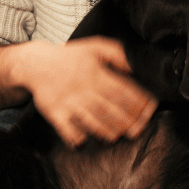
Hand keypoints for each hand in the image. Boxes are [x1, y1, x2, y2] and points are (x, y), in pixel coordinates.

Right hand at [26, 37, 157, 147]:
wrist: (37, 64)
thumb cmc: (71, 57)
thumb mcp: (96, 46)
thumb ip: (118, 53)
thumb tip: (136, 65)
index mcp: (96, 73)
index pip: (123, 89)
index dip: (139, 101)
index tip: (151, 109)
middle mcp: (84, 89)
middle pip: (110, 109)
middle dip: (127, 121)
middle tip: (139, 129)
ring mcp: (69, 102)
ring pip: (92, 121)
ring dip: (106, 131)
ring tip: (117, 136)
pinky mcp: (55, 113)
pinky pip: (67, 130)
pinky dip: (77, 138)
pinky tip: (86, 142)